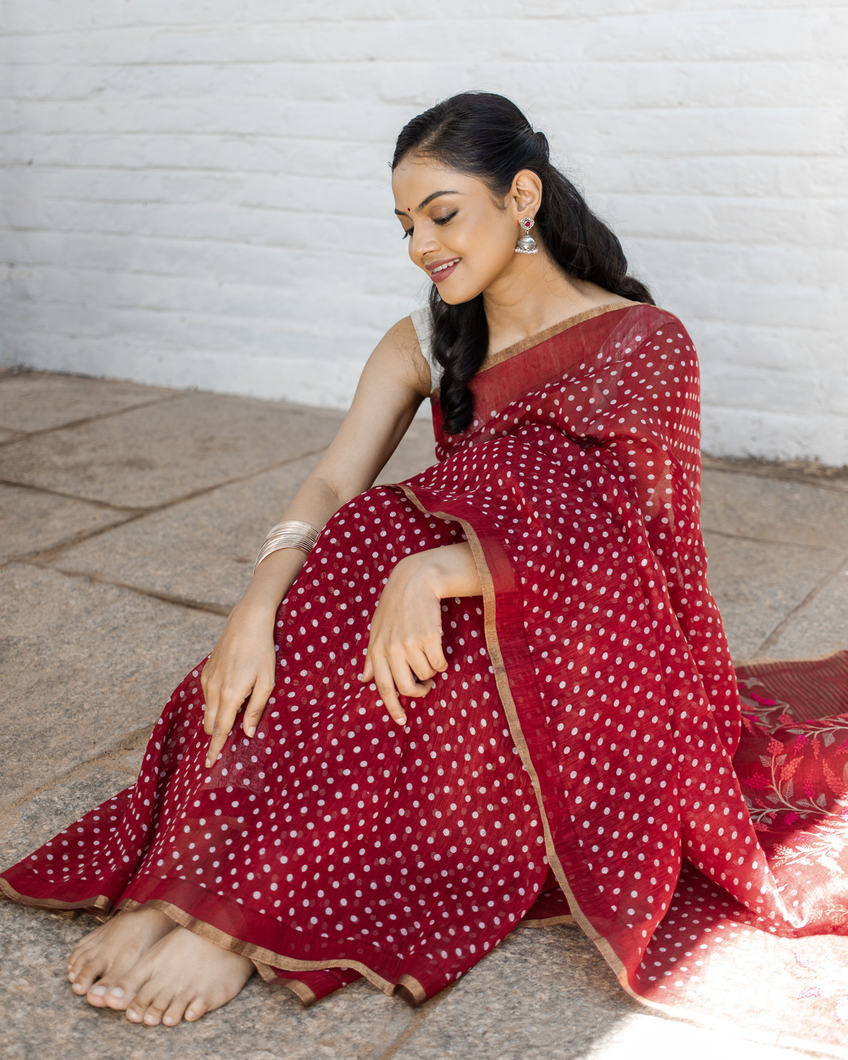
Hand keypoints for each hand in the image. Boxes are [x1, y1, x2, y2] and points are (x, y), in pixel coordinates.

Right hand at [200, 599, 276, 766]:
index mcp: (230, 695)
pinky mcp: (205, 672)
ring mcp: (207, 680)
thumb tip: (247, 732)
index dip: (214, 749)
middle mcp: (213, 690)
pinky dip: (215, 704)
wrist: (246, 623)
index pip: (220, 730)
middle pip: (210, 724)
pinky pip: (207, 697)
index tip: (208, 765)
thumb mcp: (267, 682)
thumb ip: (256, 709)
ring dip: (216, 719)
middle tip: (225, 746)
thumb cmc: (262, 651)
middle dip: (215, 736)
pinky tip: (230, 697)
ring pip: (208, 711)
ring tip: (233, 719)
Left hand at [359, 553, 448, 726]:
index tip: (401, 721)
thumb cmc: (396, 606)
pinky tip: (439, 650)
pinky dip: (443, 662)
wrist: (416, 580)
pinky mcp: (429, 638)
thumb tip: (363, 678)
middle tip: (426, 686)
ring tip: (430, 656)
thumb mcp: (377, 629)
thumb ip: (371, 655)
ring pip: (427, 675)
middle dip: (420, 692)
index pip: (383, 686)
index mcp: (377, 649)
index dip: (392, 706)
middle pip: (408, 688)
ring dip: (432, 671)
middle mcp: (392, 649)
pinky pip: (439, 664)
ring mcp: (410, 644)